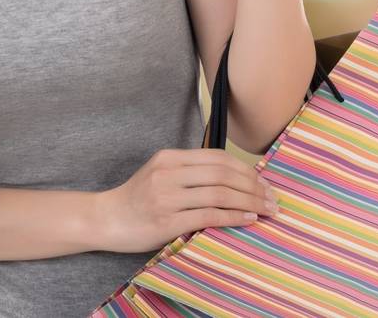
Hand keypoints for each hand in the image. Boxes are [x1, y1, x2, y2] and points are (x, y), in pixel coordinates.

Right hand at [96, 148, 278, 252]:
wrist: (106, 219)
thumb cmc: (137, 200)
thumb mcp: (159, 175)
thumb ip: (188, 173)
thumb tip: (231, 179)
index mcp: (168, 158)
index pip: (216, 158)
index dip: (245, 169)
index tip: (263, 182)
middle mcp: (168, 173)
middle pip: (222, 174)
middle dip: (253, 186)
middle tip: (272, 198)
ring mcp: (166, 196)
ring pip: (219, 193)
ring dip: (249, 202)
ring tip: (267, 210)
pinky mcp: (167, 220)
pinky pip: (208, 215)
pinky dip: (233, 216)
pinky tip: (248, 218)